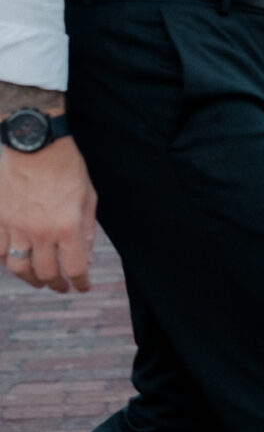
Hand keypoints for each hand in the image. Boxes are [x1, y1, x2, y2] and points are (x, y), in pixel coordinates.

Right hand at [0, 137, 96, 292]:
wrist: (34, 143)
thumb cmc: (67, 169)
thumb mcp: (88, 200)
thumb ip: (87, 233)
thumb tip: (86, 261)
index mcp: (68, 228)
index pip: (75, 269)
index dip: (81, 283)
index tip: (83, 288)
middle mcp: (40, 231)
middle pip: (46, 273)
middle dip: (56, 285)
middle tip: (62, 287)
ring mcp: (16, 225)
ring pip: (19, 267)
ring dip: (30, 279)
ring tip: (38, 281)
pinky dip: (6, 261)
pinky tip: (15, 263)